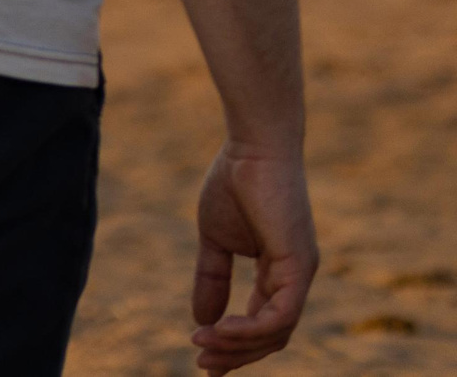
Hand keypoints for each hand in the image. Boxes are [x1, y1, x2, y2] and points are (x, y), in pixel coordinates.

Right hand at [189, 141, 317, 371]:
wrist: (251, 147)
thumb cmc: (234, 183)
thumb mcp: (214, 239)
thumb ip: (211, 278)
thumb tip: (201, 319)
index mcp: (279, 272)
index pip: (263, 322)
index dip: (234, 343)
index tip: (200, 354)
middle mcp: (296, 278)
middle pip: (273, 336)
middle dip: (236, 354)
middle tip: (201, 366)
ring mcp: (301, 273)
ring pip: (277, 332)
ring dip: (238, 345)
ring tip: (201, 345)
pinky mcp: (298, 265)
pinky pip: (280, 315)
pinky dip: (250, 329)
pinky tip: (219, 328)